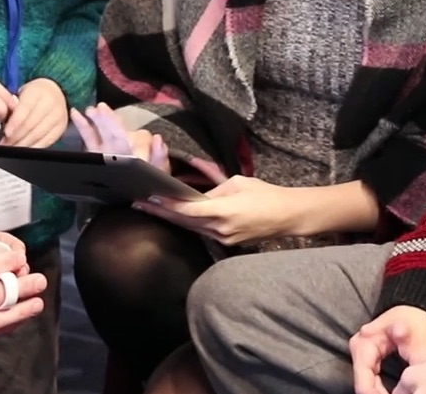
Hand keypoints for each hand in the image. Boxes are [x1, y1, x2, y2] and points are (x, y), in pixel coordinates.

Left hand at [0, 78, 68, 147]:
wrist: (55, 93)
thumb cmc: (34, 95)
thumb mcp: (22, 93)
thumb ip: (13, 106)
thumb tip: (3, 122)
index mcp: (37, 92)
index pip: (25, 109)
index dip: (15, 123)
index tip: (6, 133)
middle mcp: (51, 103)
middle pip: (31, 124)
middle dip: (15, 137)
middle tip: (3, 144)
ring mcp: (58, 116)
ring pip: (38, 135)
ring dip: (22, 144)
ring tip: (10, 148)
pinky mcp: (61, 127)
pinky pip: (46, 141)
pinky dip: (33, 147)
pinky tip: (23, 149)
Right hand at [71, 102, 169, 171]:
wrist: (140, 189)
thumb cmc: (151, 175)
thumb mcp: (160, 168)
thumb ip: (160, 154)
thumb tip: (157, 138)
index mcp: (139, 145)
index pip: (137, 139)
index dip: (137, 144)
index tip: (133, 152)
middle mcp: (122, 142)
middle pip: (116, 129)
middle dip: (109, 119)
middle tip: (101, 109)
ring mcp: (108, 145)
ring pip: (102, 129)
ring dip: (97, 119)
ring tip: (90, 110)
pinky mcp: (95, 151)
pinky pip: (89, 135)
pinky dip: (82, 124)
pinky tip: (75, 112)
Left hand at [134, 175, 293, 244]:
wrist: (287, 216)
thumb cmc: (265, 194)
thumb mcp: (237, 183)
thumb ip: (214, 189)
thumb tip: (197, 193)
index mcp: (224, 211)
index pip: (189, 210)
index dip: (169, 205)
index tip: (150, 197)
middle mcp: (220, 228)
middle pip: (184, 222)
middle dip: (160, 212)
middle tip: (139, 204)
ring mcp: (223, 238)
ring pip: (191, 228)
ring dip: (171, 218)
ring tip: (150, 209)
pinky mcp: (227, 242)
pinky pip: (202, 231)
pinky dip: (187, 223)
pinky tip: (175, 216)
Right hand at [350, 306, 425, 393]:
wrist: (416, 309)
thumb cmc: (416, 322)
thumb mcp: (420, 347)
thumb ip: (415, 372)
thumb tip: (412, 390)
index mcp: (365, 344)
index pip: (364, 383)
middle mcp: (358, 348)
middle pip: (363, 385)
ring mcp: (361, 352)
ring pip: (365, 383)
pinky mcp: (368, 356)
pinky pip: (369, 379)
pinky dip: (379, 390)